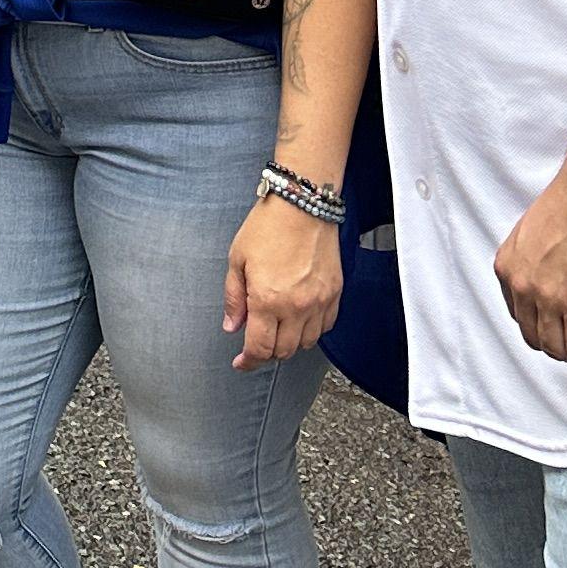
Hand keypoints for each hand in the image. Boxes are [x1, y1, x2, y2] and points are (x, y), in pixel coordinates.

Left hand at [222, 191, 341, 369]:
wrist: (302, 204)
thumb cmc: (266, 227)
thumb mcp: (237, 260)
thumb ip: (233, 298)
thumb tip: (232, 327)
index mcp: (267, 300)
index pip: (260, 348)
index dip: (248, 361)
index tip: (241, 363)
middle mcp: (296, 307)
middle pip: (284, 351)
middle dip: (268, 353)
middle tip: (257, 342)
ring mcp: (319, 302)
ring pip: (306, 343)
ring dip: (290, 343)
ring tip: (278, 328)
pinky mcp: (335, 293)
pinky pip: (326, 326)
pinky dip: (312, 330)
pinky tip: (299, 318)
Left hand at [496, 160, 566, 366]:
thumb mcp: (537, 232)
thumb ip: (539, 259)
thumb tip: (556, 275)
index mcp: (509, 266)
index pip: (518, 312)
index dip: (540, 324)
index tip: (555, 325)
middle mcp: (522, 285)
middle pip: (534, 335)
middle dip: (557, 344)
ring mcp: (549, 299)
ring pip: (557, 347)